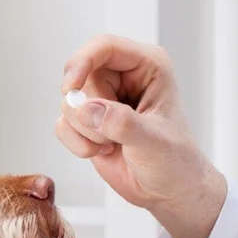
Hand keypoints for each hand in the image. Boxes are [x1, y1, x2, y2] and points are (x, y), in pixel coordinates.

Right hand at [55, 34, 225, 237]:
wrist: (169, 191)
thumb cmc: (175, 162)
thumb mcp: (154, 143)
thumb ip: (122, 124)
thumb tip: (87, 109)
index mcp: (148, 66)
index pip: (104, 46)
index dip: (82, 62)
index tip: (69, 87)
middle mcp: (123, 77)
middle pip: (81, 76)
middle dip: (89, 111)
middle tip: (112, 135)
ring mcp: (103, 98)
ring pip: (69, 102)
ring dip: (85, 131)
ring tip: (112, 144)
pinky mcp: (88, 121)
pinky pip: (63, 123)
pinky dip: (76, 142)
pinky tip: (101, 151)